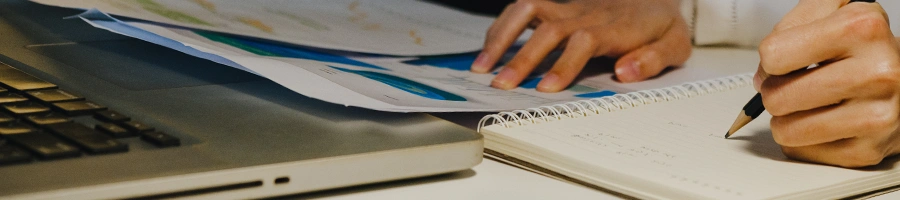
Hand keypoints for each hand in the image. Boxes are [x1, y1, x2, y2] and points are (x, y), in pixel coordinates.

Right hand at [470, 0, 691, 91]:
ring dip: (501, 36)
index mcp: (615, 27)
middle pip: (549, 29)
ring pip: (529, 10)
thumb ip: (654, 59)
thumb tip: (625, 72)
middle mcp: (586, 13)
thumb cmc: (661, 24)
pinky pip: (525, 7)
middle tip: (500, 85)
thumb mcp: (675, 43)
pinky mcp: (558, 4)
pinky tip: (488, 47)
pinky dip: (502, 25)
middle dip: (522, 57)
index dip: (562, 64)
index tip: (544, 88)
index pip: (583, 41)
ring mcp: (569, 6)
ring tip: (481, 65)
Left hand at [755, 0, 899, 166]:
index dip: (771, 59)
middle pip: (776, 98)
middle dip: (775, 91)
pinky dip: (802, 139)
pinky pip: (801, 151)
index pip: (774, 55)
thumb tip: (763, 76)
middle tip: (796, 85)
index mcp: (862, 29)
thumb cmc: (861, 47)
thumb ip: (789, 26)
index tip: (787, 60)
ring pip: (786, 130)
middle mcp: (877, 72)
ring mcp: (876, 115)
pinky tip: (822, 121)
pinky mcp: (869, 150)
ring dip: (786, 119)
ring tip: (807, 104)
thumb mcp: (832, 11)